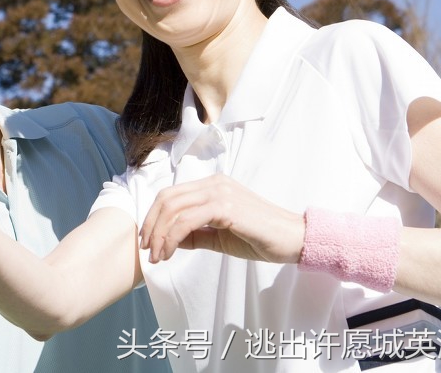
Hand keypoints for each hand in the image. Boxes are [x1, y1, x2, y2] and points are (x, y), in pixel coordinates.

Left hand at [139, 173, 304, 264]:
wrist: (293, 240)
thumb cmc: (260, 238)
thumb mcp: (220, 237)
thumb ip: (195, 235)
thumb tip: (168, 240)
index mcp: (212, 186)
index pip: (172, 195)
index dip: (154, 217)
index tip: (148, 241)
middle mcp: (214, 183)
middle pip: (167, 199)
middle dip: (151, 225)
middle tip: (147, 250)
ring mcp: (220, 192)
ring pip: (174, 208)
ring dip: (159, 234)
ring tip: (157, 256)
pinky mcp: (226, 207)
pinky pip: (188, 220)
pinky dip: (172, 237)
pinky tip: (170, 252)